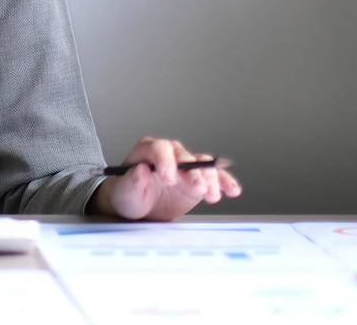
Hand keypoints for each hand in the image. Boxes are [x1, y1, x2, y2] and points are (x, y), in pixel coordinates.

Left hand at [90, 137, 241, 220]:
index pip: (159, 148)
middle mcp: (169, 154)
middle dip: (192, 171)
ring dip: (210, 179)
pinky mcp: (198, 179)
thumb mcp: (124, 191)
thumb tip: (141, 170)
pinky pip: (214, 177)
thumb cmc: (127, 195)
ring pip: (202, 165)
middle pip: (184, 156)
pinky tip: (232, 190)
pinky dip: (224, 182)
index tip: (168, 178)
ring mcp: (186, 166)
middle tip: (196, 188)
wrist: (138, 208)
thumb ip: (131, 181)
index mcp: (147, 150)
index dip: (166, 161)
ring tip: (211, 196)